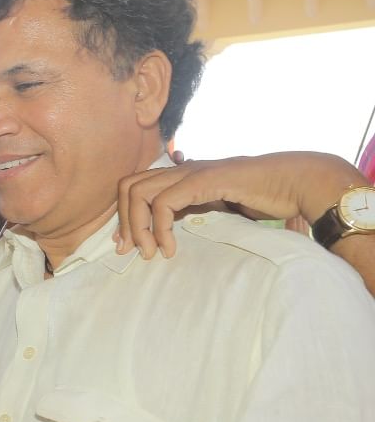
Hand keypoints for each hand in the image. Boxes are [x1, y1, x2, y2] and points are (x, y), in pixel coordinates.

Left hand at [116, 152, 356, 258]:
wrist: (298, 184)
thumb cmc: (266, 198)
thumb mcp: (220, 207)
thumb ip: (196, 213)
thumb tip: (174, 236)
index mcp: (183, 175)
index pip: (136, 186)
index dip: (125, 215)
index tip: (128, 245)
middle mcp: (182, 169)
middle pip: (127, 186)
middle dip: (123, 222)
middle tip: (131, 251)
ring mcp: (192, 172)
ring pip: (139, 192)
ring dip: (137, 227)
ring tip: (150, 252)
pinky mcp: (204, 180)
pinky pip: (164, 202)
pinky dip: (160, 228)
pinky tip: (170, 248)